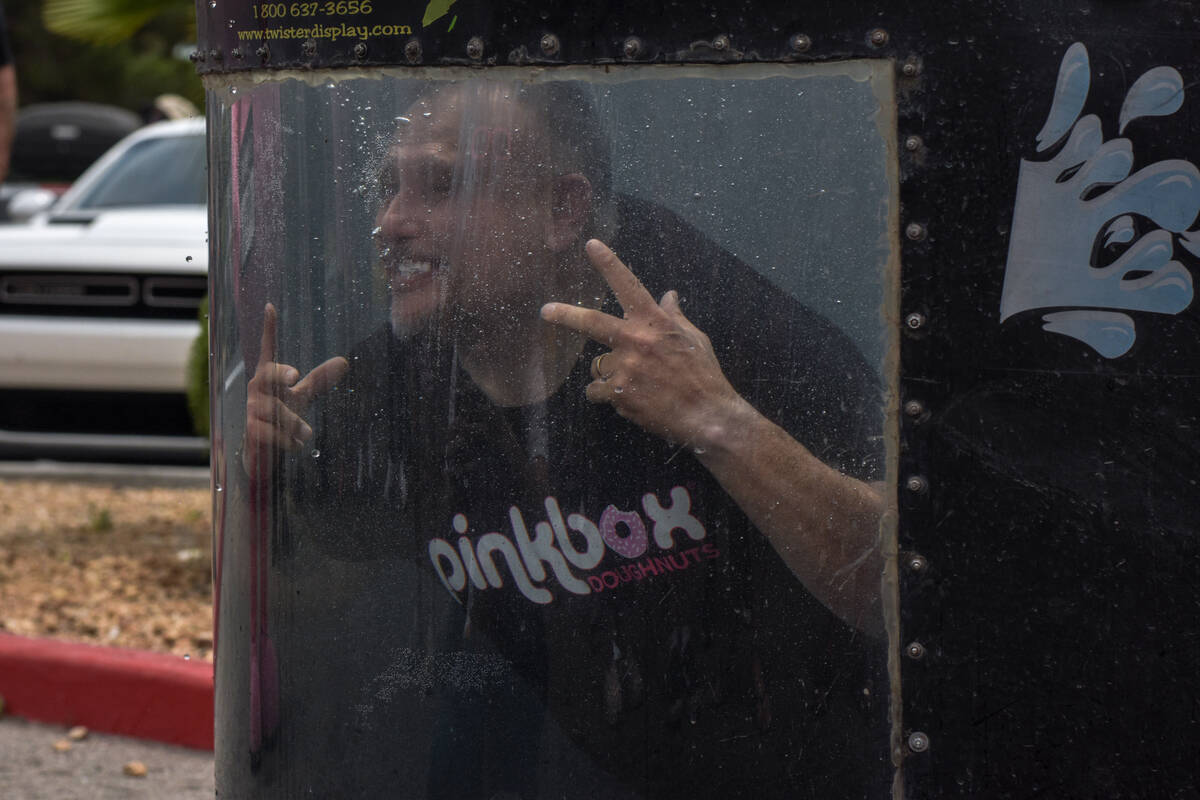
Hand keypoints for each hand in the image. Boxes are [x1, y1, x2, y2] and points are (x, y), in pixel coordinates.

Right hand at [243, 303, 348, 478]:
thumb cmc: (282, 418)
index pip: (268, 350)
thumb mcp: (302, 397)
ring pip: (276, 410)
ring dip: (296, 424)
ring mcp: (252, 410)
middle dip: (280, 373)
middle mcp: (257, 390)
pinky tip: (296, 446)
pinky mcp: (251, 431)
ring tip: (306, 433)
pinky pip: (272, 433)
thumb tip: (344, 361)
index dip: (269, 330)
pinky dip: (290, 441)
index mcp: (269, 378)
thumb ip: (319, 380)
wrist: (264, 452)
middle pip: (266, 374)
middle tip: (295, 378)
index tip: (271, 307)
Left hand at [541, 239, 743, 449]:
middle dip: (564, 315)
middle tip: (546, 311)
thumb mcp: (694, 338)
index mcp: (655, 323)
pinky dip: (606, 396)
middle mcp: (636, 341)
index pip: (628, 285)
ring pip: (597, 365)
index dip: (609, 263)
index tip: (591, 245)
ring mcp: (625, 368)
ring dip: (607, 373)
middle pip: (590, 323)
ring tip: (633, 384)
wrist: (706, 415)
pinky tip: (627, 400)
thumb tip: (669, 295)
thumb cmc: (703, 375)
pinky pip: (597, 391)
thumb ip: (674, 317)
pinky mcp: (618, 394)